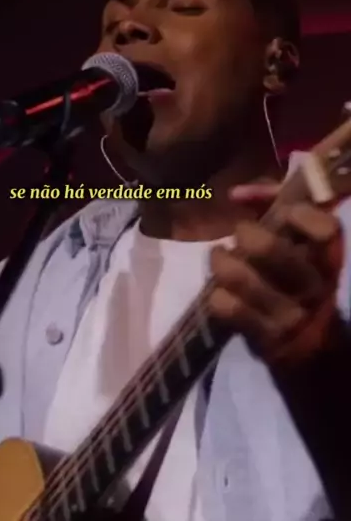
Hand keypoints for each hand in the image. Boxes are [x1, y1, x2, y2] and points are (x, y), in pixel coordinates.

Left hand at [208, 182, 343, 363]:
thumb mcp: (301, 248)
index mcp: (328, 261)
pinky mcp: (266, 339)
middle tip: (241, 233)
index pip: (327, 231)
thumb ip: (274, 209)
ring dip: (222, 261)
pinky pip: (228, 308)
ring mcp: (289, 315)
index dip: (301, 215)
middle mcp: (314, 287)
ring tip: (219, 256)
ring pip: (241, 277)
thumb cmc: (297, 281)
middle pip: (272, 251)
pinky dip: (217, 294)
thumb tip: (236, 194)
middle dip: (247, 235)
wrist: (312, 351)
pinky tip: (219, 291)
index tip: (284, 212)